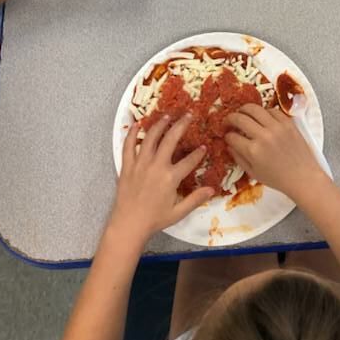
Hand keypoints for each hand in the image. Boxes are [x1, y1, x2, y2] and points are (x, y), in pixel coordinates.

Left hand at [107, 115, 213, 248]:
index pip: (189, 160)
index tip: (203, 146)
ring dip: (160, 124)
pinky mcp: (127, 166)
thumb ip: (195, 199)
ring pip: (151, 137)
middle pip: (171, 139)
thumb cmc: (154, 220)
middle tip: (188, 115)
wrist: (128, 225)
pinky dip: (132, 134)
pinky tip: (136, 124)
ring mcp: (140, 164)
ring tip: (167, 115)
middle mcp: (156, 166)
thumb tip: (212, 189)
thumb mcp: (178, 212)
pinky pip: (128, 146)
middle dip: (182, 125)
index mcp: (171, 178)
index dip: (198, 153)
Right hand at [225, 105, 325, 201]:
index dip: (227, 136)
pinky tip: (262, 117)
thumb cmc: (278, 179)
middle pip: (240, 118)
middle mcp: (263, 136)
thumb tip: (229, 144)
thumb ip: (238, 158)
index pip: (232, 136)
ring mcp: (276, 127)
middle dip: (230, 118)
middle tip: (229, 121)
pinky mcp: (288, 123)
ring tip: (242, 113)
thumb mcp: (253, 173)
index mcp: (253, 151)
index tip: (227, 135)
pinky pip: (271, 110)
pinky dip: (264, 112)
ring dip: (244, 110)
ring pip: (254, 109)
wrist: (303, 177)